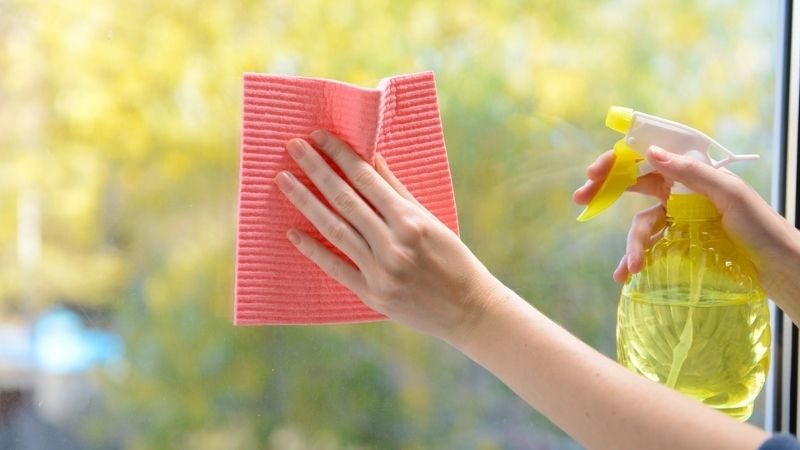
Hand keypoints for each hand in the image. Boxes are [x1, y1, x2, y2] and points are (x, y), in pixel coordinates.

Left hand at [274, 130, 499, 340]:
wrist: (468, 311)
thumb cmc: (454, 260)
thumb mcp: (432, 221)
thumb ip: (399, 192)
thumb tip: (373, 159)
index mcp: (411, 221)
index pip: (366, 179)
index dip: (340, 155)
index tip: (319, 136)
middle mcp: (394, 244)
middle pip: (345, 200)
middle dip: (316, 170)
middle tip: (292, 146)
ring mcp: (380, 271)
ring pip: (335, 230)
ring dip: (306, 202)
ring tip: (284, 180)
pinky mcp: (372, 294)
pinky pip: (336, 268)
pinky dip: (313, 250)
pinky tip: (292, 232)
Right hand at [573, 146, 799, 316]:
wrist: (777, 266)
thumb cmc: (761, 225)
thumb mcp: (729, 194)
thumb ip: (691, 172)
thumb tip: (650, 152)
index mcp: (691, 172)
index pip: (647, 157)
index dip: (618, 160)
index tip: (595, 172)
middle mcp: (681, 190)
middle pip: (634, 184)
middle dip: (605, 190)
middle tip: (581, 199)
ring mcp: (678, 218)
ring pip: (640, 224)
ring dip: (630, 245)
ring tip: (629, 269)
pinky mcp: (678, 242)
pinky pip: (649, 246)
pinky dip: (636, 258)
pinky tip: (628, 274)